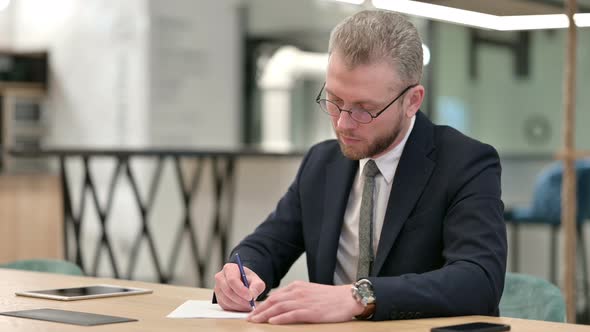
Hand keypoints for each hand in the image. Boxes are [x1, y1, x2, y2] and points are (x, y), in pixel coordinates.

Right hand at [214, 263, 265, 311]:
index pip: (232, 280)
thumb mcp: (256, 281)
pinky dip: (235, 308)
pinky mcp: (218, 298)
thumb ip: (256, 287)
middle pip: (228, 291)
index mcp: (229, 268)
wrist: (243, 284)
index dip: (241, 290)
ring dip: (239, 305)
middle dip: (241, 299)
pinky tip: (243, 306)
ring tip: (249, 305)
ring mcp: (217, 289)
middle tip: (251, 304)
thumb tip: (252, 295)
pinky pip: (225, 306)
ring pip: (226, 300)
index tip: (250, 297)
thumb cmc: (249, 280)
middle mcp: (220, 277)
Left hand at [247, 281, 363, 323]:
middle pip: (273, 301)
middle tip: (249, 318)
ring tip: (256, 321)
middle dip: (259, 310)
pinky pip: (291, 315)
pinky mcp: (311, 312)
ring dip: (265, 315)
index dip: (262, 304)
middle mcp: (298, 292)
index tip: (254, 311)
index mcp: (297, 287)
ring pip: (279, 308)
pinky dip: (280, 318)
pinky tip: (272, 322)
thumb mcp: (310, 292)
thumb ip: (296, 296)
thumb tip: (281, 304)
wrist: (348, 298)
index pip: (275, 295)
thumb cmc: (330, 297)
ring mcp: (304, 301)